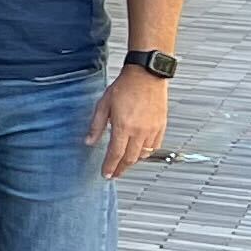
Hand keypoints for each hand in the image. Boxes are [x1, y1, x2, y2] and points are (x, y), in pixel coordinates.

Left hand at [92, 64, 168, 178]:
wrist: (146, 76)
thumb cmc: (125, 87)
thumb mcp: (103, 105)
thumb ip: (96, 126)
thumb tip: (89, 142)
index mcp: (123, 127)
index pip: (115, 154)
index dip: (110, 166)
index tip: (106, 174)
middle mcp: (139, 131)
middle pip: (130, 158)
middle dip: (121, 168)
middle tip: (114, 173)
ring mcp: (152, 130)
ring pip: (143, 154)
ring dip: (133, 162)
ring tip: (124, 164)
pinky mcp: (161, 126)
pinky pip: (155, 146)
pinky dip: (146, 153)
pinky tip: (140, 153)